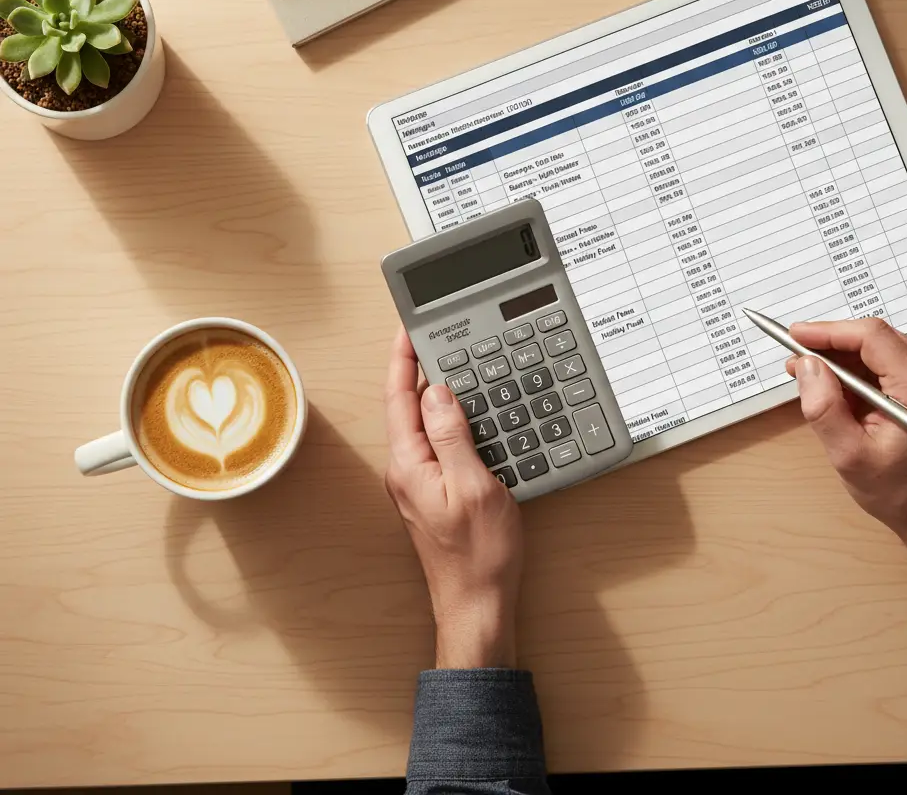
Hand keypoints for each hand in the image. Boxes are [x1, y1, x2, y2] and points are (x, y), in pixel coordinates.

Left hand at [384, 329, 522, 668]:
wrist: (477, 605)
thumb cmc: (479, 554)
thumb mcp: (473, 487)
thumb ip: (452, 436)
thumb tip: (437, 392)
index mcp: (409, 464)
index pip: (400, 397)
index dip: (404, 359)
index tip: (409, 328)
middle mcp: (406, 470)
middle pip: (407, 407)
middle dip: (420, 368)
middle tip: (436, 336)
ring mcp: (418, 482)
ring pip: (424, 424)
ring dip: (437, 394)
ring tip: (455, 364)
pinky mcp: (433, 492)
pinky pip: (438, 443)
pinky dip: (452, 420)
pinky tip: (472, 413)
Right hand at [786, 318, 906, 582]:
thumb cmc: (903, 494)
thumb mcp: (850, 455)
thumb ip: (824, 407)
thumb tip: (806, 365)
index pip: (871, 336)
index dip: (828, 331)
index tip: (795, 336)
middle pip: (876, 337)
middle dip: (831, 343)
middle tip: (796, 359)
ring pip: (881, 348)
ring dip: (843, 357)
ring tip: (809, 375)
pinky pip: (890, 364)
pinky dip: (859, 370)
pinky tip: (836, 387)